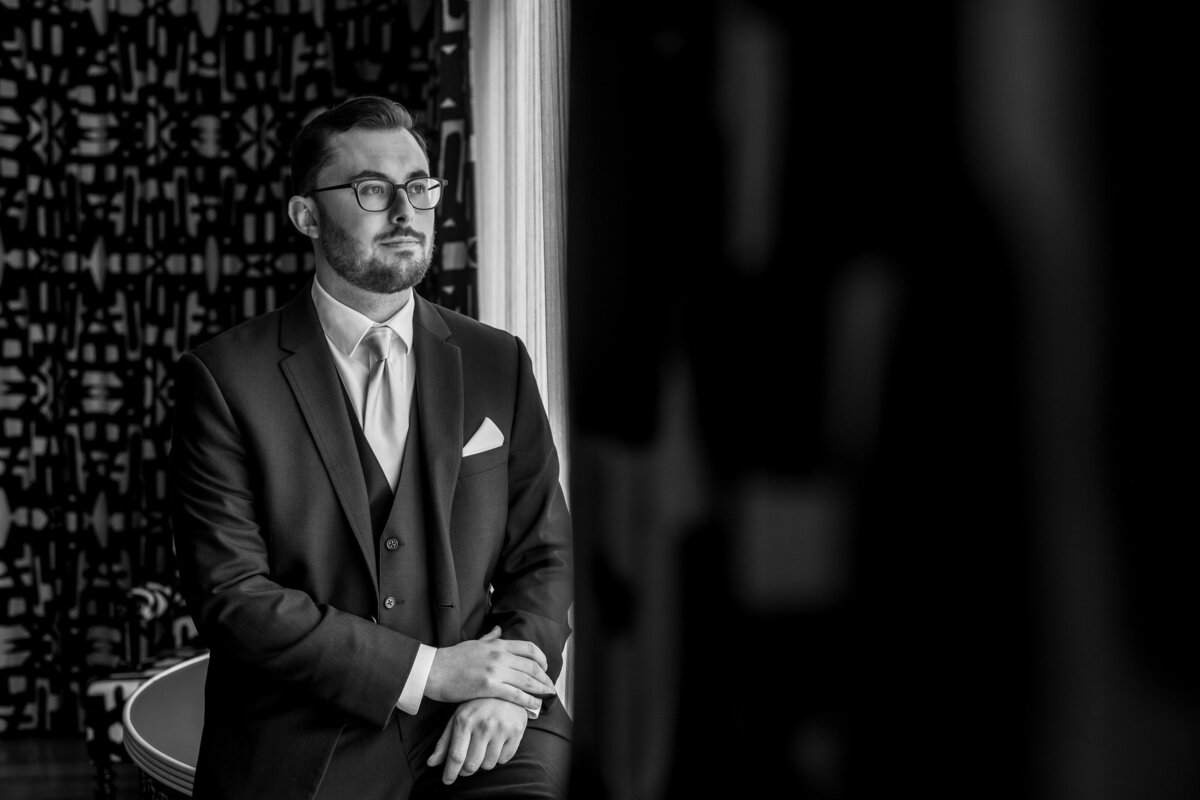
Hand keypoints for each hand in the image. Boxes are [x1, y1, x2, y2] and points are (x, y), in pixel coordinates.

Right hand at [425, 626, 554, 711]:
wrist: (433, 670)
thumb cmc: (452, 658)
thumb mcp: (474, 643)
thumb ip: (489, 637)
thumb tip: (499, 629)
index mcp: (497, 644)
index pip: (529, 648)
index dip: (541, 658)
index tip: (544, 667)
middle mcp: (500, 656)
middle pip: (532, 666)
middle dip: (544, 677)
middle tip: (550, 686)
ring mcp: (495, 671)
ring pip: (527, 680)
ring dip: (541, 689)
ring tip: (547, 696)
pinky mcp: (488, 687)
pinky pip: (515, 695)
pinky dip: (528, 701)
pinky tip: (535, 706)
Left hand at [426, 697, 529, 784]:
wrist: (507, 688)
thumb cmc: (478, 705)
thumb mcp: (458, 717)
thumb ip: (445, 741)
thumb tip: (431, 763)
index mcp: (465, 720)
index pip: (456, 756)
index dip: (450, 772)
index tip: (447, 781)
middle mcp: (484, 725)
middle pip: (472, 765)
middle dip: (466, 770)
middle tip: (467, 764)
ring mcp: (502, 728)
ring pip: (488, 764)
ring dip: (483, 762)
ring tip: (484, 747)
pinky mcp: (517, 731)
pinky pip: (504, 759)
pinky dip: (499, 756)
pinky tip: (497, 743)